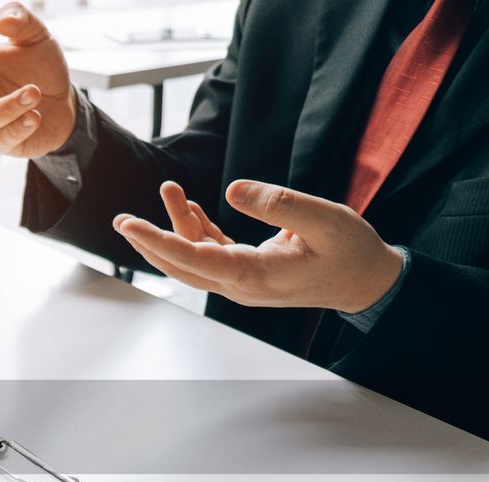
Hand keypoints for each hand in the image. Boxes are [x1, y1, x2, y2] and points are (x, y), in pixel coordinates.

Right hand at [0, 2, 74, 157]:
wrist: (65, 100)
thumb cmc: (42, 68)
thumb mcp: (36, 35)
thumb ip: (20, 19)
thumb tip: (1, 21)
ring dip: (8, 107)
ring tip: (33, 92)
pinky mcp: (3, 141)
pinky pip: (7, 135)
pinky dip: (21, 124)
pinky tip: (34, 116)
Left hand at [113, 180, 404, 312]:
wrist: (367, 282)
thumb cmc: (351, 252)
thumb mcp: (325, 219)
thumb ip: (279, 203)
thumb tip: (232, 189)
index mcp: (255, 276)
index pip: (194, 260)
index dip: (158, 240)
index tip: (130, 224)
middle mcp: (241, 285)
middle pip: (181, 266)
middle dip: (149, 242)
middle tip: (122, 219)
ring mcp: (242, 282)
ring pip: (195, 258)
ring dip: (177, 226)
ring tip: (170, 188)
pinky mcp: (247, 272)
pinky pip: (211, 254)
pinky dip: (196, 230)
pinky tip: (189, 206)